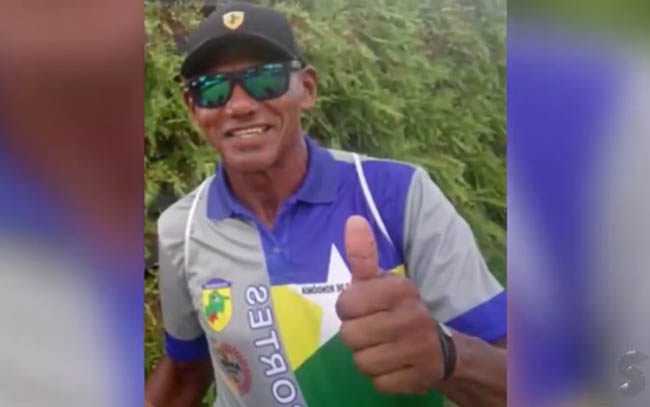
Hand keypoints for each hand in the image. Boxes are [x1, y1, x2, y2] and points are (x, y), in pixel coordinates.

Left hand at [335, 215, 443, 393]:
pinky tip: (394, 365)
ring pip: (361, 362)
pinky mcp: (420, 378)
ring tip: (383, 348)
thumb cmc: (398, 309)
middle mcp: (412, 317)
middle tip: (373, 330)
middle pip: (350, 336)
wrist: (440, 348)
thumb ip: (363, 254)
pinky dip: (381, 377)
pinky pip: (378, 383)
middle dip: (356, 335)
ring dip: (367, 358)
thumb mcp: (381, 281)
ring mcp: (419, 349)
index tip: (363, 308)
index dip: (349, 309)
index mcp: (400, 289)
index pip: (346, 304)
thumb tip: (353, 220)